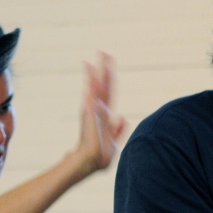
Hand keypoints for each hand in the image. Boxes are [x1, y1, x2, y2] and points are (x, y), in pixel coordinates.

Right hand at [72, 52, 126, 175]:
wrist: (91, 161)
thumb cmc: (101, 155)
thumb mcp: (113, 141)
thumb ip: (118, 130)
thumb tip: (123, 117)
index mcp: (106, 115)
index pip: (109, 92)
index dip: (110, 78)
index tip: (109, 64)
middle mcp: (99, 108)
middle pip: (103, 84)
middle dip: (104, 68)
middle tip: (103, 51)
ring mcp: (93, 108)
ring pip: (97, 84)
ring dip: (98, 68)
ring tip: (99, 53)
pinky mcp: (89, 110)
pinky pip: (90, 91)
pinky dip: (90, 79)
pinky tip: (89, 67)